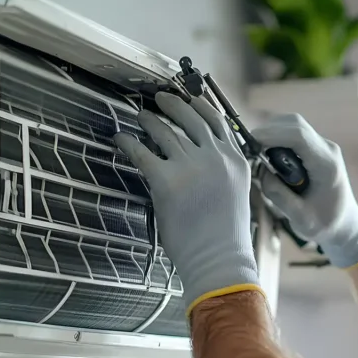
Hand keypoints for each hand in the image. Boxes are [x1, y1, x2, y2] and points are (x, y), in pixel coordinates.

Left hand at [114, 92, 261, 315]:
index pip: (217, 121)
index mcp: (236, 161)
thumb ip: (222, 171)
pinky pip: (142, 152)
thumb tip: (200, 156)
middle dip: (172, 104)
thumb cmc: (225, 237)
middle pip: (190, 118)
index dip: (200, 105)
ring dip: (149, 121)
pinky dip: (128, 142)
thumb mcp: (234, 194)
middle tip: (159, 99)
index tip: (189, 97)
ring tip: (140, 116)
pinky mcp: (167, 181)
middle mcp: (216, 158)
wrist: (219, 260)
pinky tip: (121, 139)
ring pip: (165, 131)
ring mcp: (192, 167)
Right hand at [252, 114, 357, 268]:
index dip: (271, 135)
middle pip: (294, 123)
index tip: (250, 145)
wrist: (345, 223)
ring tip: (257, 154)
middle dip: (268, 132)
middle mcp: (327, 149)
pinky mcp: (315, 147)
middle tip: (249, 151)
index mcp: (327, 165)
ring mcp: (322, 145)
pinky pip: (293, 132)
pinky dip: (276, 137)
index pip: (299, 136)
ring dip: (271, 133)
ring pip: (292, 124)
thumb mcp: (301, 219)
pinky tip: (268, 155)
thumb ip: (279, 196)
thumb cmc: (325, 225)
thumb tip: (260, 172)